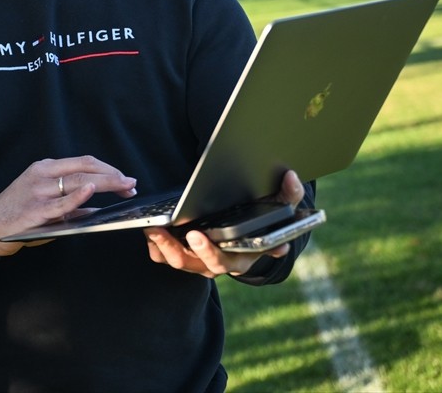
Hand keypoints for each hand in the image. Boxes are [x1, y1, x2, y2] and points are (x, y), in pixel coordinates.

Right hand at [0, 156, 137, 265]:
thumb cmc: (17, 215)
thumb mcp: (42, 200)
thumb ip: (68, 202)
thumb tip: (96, 209)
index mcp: (45, 169)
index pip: (83, 162)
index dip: (108, 168)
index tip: (125, 178)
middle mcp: (42, 175)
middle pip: (85, 168)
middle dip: (113, 175)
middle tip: (131, 184)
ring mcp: (39, 191)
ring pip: (78, 181)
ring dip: (106, 184)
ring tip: (124, 189)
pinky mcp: (36, 211)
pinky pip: (62, 203)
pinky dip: (79, 196)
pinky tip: (92, 192)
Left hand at [143, 169, 304, 277]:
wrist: (252, 229)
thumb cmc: (265, 217)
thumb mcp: (281, 206)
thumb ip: (290, 193)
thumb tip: (292, 177)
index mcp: (243, 254)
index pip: (228, 259)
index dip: (211, 251)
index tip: (197, 236)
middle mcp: (221, 263)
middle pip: (199, 264)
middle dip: (182, 250)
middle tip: (171, 232)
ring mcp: (201, 261)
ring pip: (178, 261)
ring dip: (163, 248)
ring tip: (151, 229)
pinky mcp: (185, 254)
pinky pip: (166, 257)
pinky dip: (156, 247)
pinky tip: (149, 231)